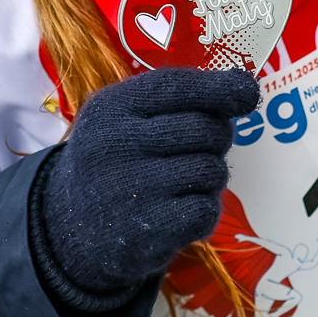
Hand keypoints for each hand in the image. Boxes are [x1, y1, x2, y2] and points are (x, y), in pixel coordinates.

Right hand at [36, 67, 259, 304]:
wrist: (70, 230)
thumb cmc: (113, 162)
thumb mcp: (122, 118)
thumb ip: (175, 99)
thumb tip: (245, 88)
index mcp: (111, 108)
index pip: (176, 86)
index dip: (219, 87)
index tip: (247, 94)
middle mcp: (117, 145)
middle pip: (205, 128)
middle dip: (218, 137)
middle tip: (202, 148)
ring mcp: (131, 189)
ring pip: (211, 170)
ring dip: (211, 177)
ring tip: (185, 182)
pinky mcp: (148, 231)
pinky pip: (206, 209)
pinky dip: (204, 210)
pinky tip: (181, 211)